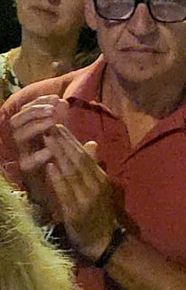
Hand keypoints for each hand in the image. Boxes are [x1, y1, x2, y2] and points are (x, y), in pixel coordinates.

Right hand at [9, 95, 70, 210]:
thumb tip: (64, 102)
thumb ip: (63, 122)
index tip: (56, 98)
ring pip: (18, 136)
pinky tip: (51, 150)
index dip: (38, 102)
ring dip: (34, 126)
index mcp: (30, 132)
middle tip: (52, 108)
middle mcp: (23, 143)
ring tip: (52, 122)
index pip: (25, 111)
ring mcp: (23, 156)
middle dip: (32, 111)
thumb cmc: (64, 159)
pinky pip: (27, 162)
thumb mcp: (65, 137)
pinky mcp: (29, 173)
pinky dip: (39, 154)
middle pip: (15, 121)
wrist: (63, 192)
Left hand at [43, 128, 121, 259]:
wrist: (104, 241)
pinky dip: (58, 179)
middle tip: (51, 128)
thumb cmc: (100, 214)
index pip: (86, 156)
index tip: (59, 127)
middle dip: (64, 144)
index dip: (72, 141)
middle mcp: (96, 187)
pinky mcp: (76, 212)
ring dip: (59, 156)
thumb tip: (91, 144)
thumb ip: (94, 167)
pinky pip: (66, 192)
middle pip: (79, 161)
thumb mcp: (100, 188)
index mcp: (102, 180)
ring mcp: (86, 199)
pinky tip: (50, 167)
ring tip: (48, 141)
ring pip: (72, 173)